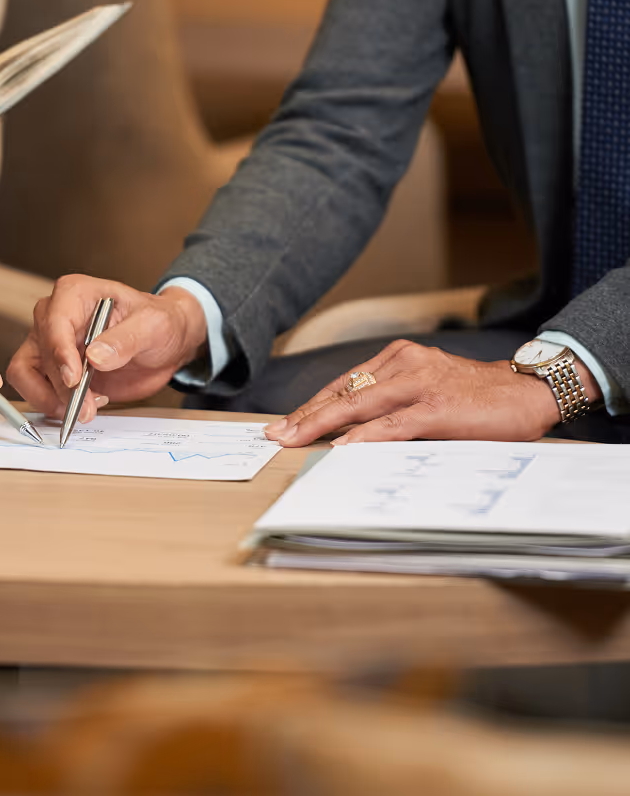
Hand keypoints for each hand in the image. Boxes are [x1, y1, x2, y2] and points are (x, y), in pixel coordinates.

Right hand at [7, 275, 207, 422]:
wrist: (165, 343)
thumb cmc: (158, 323)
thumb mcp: (152, 326)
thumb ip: (125, 339)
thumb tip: (95, 356)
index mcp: (75, 294)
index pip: (54, 323)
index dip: (60, 353)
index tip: (74, 379)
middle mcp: (55, 316)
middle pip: (40, 353)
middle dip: (62, 386)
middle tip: (87, 408)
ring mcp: (51, 344)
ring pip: (25, 374)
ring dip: (50, 398)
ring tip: (85, 410)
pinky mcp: (54, 370)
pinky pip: (36, 390)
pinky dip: (54, 404)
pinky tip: (87, 405)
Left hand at [263, 340, 602, 446]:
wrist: (529, 391)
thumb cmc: (476, 396)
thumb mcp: (428, 388)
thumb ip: (394, 402)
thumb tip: (351, 430)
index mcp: (400, 357)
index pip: (345, 383)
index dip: (312, 405)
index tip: (285, 422)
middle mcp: (406, 363)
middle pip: (344, 392)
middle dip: (306, 415)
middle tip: (275, 434)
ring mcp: (421, 383)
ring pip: (360, 404)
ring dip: (322, 424)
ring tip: (295, 440)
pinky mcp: (437, 407)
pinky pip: (392, 424)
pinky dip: (364, 436)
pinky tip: (342, 447)